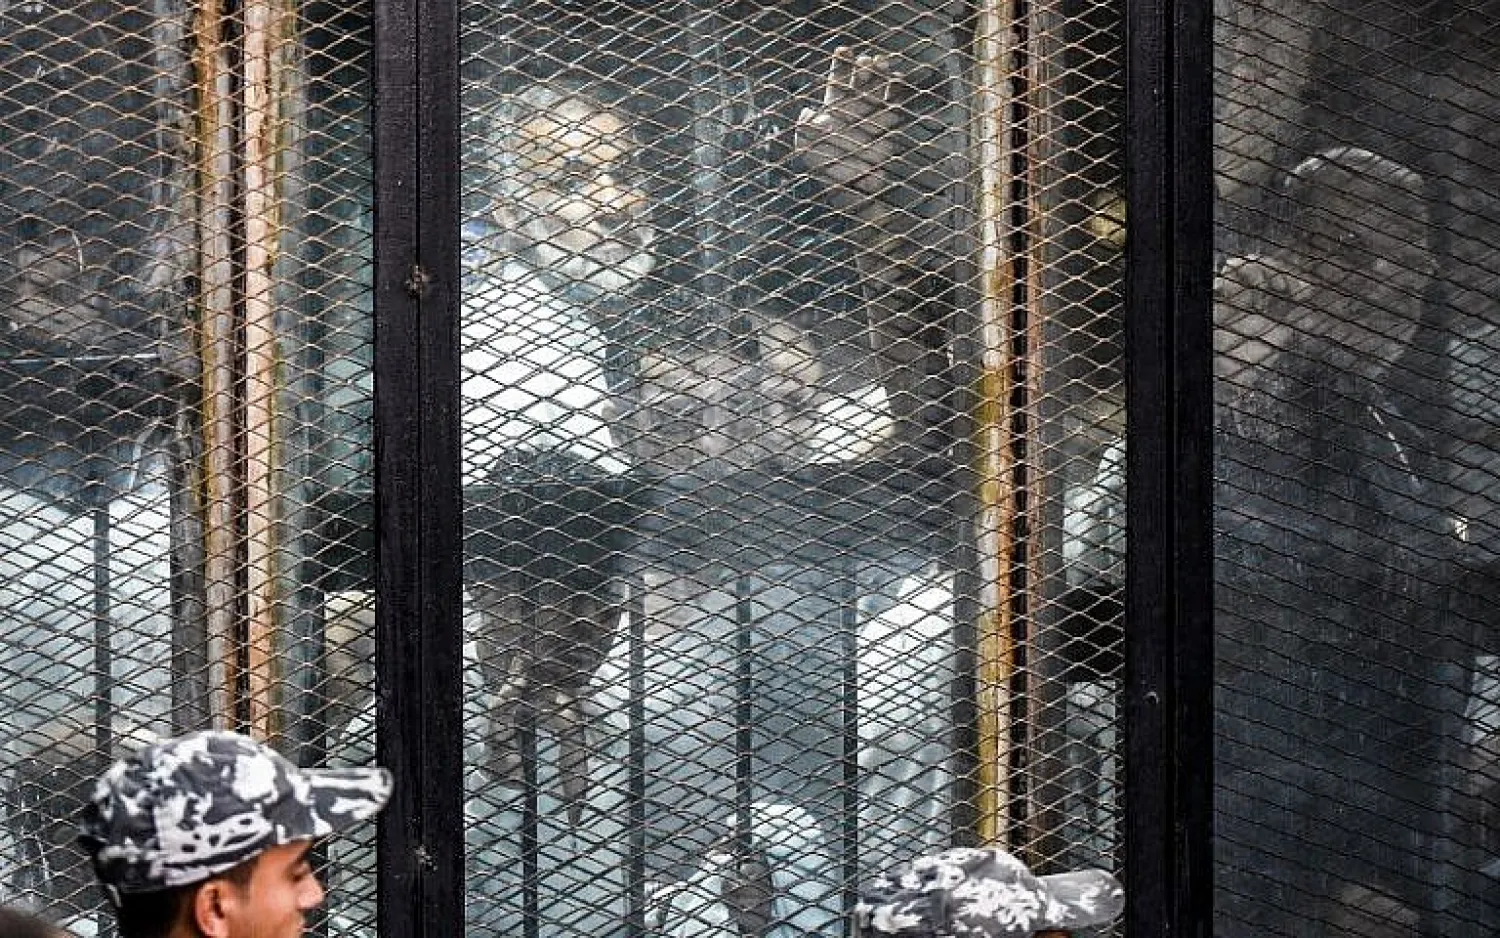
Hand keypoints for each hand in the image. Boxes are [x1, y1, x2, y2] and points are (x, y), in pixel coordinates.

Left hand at [794, 47, 911, 200]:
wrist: (846, 190)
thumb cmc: (823, 169)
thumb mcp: (805, 149)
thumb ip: (804, 130)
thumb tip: (808, 111)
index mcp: (833, 110)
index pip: (838, 82)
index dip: (841, 66)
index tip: (844, 50)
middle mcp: (854, 110)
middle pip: (860, 83)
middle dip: (864, 69)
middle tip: (867, 59)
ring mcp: (871, 118)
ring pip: (877, 91)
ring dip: (880, 76)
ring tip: (883, 61)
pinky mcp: (885, 130)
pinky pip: (893, 107)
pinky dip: (896, 93)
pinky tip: (897, 78)